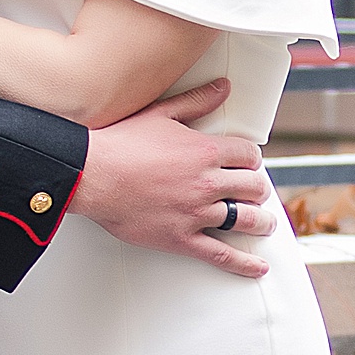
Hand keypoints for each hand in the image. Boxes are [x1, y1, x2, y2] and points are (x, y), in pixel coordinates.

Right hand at [68, 78, 277, 278]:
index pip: (248, 155)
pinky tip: (256, 266)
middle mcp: (207, 183)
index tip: (248, 163)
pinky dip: (243, 264)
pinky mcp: (181, 239)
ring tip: (263, 223)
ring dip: (260, 221)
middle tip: (254, 191)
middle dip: (257, 189)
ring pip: (245, 220)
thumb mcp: (161, 113)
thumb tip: (222, 88)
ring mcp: (196, 213)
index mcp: (205, 151)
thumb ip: (196, 101)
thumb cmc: (119, 144)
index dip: (251, 159)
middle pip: (253, 188)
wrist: (91, 175)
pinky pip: (221, 255)